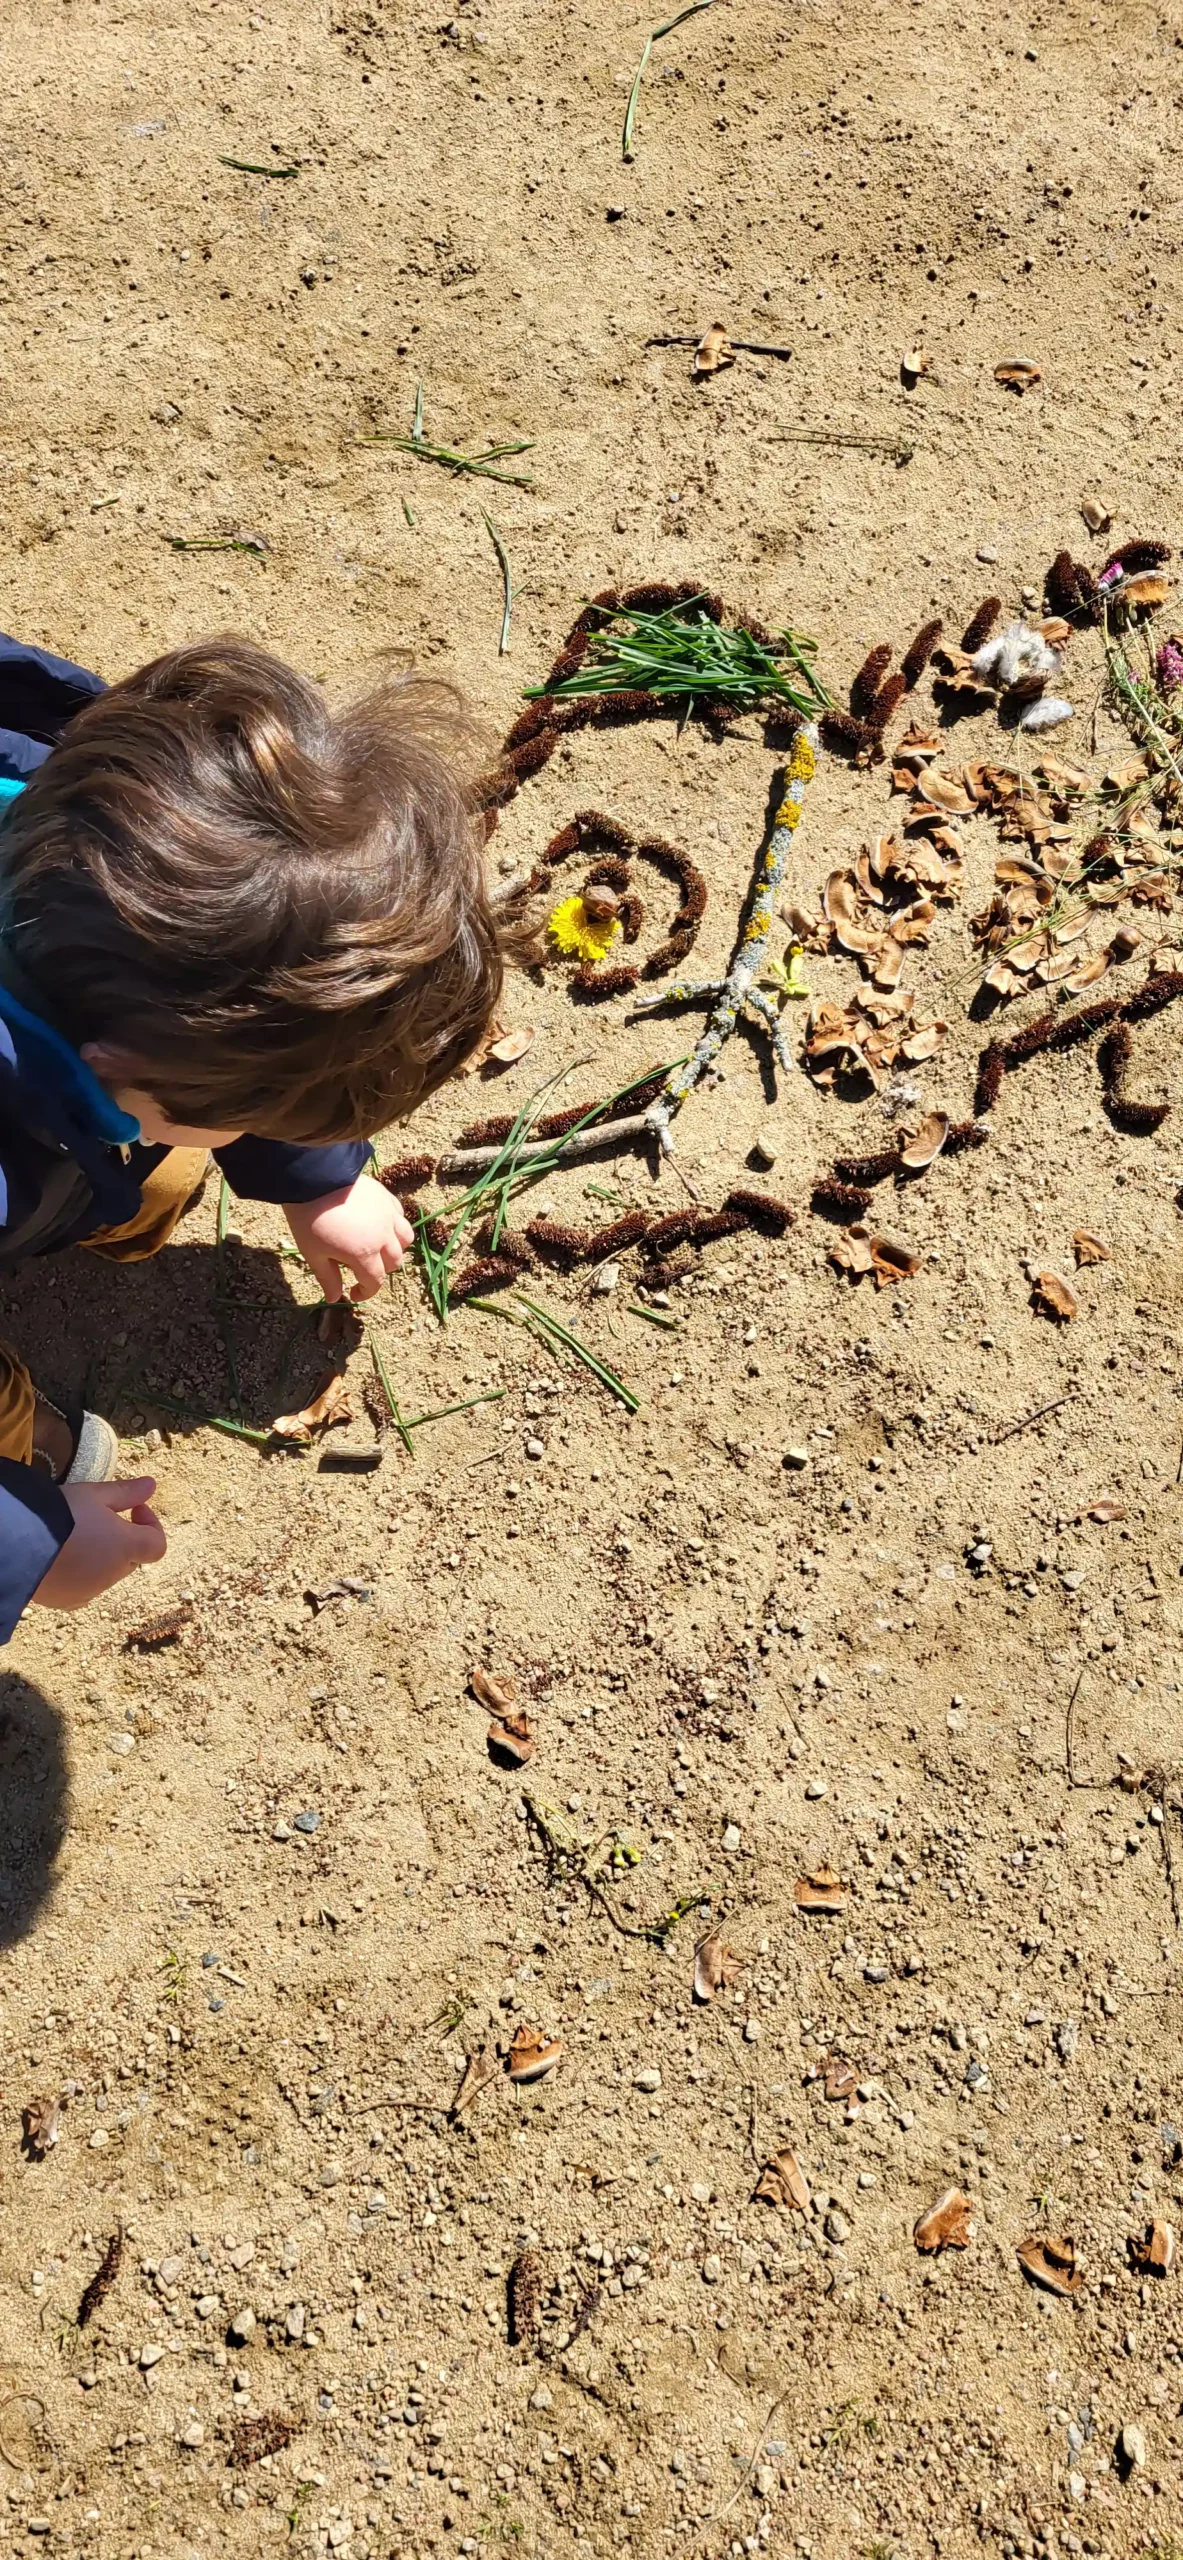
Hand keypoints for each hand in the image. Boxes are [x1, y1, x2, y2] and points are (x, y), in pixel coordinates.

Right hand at [31, 1478, 166, 1609]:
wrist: (16, 1544)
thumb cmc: (59, 1513)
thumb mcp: (92, 1494)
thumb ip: (125, 1492)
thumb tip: (152, 1485)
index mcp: (126, 1548)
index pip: (157, 1544)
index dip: (151, 1525)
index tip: (134, 1509)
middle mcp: (113, 1575)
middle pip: (130, 1559)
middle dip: (123, 1541)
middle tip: (98, 1520)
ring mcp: (90, 1591)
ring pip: (106, 1574)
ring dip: (100, 1559)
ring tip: (72, 1537)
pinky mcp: (67, 1601)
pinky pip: (83, 1590)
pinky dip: (80, 1577)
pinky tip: (62, 1561)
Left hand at [284, 1171, 412, 1303]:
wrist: (313, 1178)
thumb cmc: (309, 1219)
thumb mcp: (313, 1254)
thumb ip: (328, 1278)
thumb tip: (336, 1298)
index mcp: (364, 1254)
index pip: (375, 1282)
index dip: (365, 1292)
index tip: (353, 1293)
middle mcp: (383, 1236)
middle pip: (394, 1263)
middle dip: (379, 1271)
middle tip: (361, 1270)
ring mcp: (388, 1215)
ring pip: (406, 1239)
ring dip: (395, 1249)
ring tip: (378, 1248)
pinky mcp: (386, 1197)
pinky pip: (400, 1216)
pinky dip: (394, 1226)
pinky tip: (379, 1225)